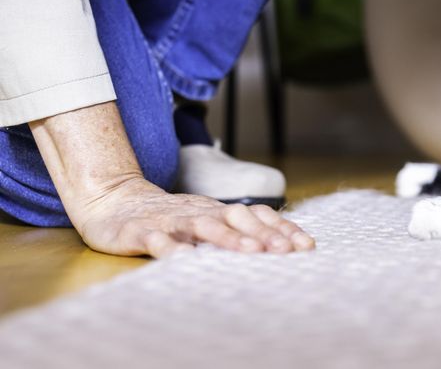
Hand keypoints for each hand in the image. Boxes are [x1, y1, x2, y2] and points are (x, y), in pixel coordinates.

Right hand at [73, 177, 314, 257]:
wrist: (113, 201)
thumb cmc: (168, 217)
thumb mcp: (205, 221)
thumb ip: (234, 231)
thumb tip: (279, 247)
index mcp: (217, 210)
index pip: (256, 215)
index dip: (281, 228)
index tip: (306, 245)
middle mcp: (199, 211)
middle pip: (236, 217)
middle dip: (263, 234)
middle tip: (286, 251)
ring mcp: (171, 220)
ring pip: (203, 226)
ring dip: (228, 238)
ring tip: (251, 252)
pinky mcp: (141, 232)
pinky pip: (158, 240)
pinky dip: (172, 249)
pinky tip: (185, 260)